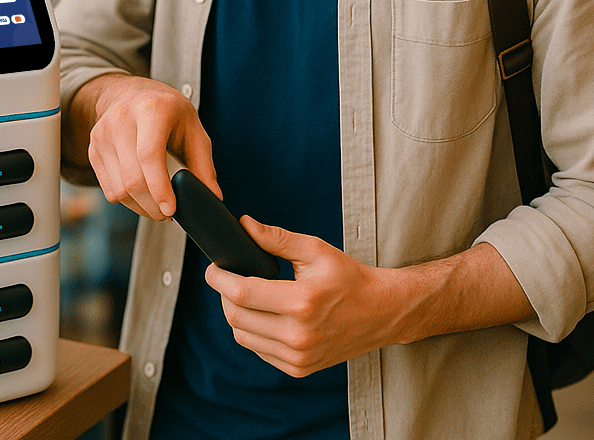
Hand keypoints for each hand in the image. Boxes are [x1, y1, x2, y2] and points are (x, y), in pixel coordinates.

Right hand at [85, 74, 219, 220]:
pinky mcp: (93, 149)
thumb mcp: (193, 128)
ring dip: (141, 207)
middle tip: (169, 213)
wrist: (132, 94)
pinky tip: (142, 194)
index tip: (171, 209)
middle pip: (132, 178)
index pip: (149, 154)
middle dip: (153, 206)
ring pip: (119, 190)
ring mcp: (102, 134)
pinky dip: (128, 201)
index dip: (160, 187)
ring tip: (157, 204)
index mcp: (151, 109)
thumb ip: (203, 163)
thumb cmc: (167, 112)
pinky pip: (109, 190)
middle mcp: (121, 119)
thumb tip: (212, 196)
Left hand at [204, 217, 398, 376]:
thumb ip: (276, 239)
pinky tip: (263, 314)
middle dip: (223, 294)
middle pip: (236, 317)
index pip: (242, 293)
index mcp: (301, 302)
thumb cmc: (348, 277)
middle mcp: (298, 335)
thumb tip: (244, 225)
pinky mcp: (299, 368)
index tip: (213, 267)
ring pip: (242, 337)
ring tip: (245, 294)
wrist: (380, 312)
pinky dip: (253, 331)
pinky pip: (258, 350)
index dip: (219, 278)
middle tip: (227, 277)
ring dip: (235, 314)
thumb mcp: (315, 250)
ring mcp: (299, 356)